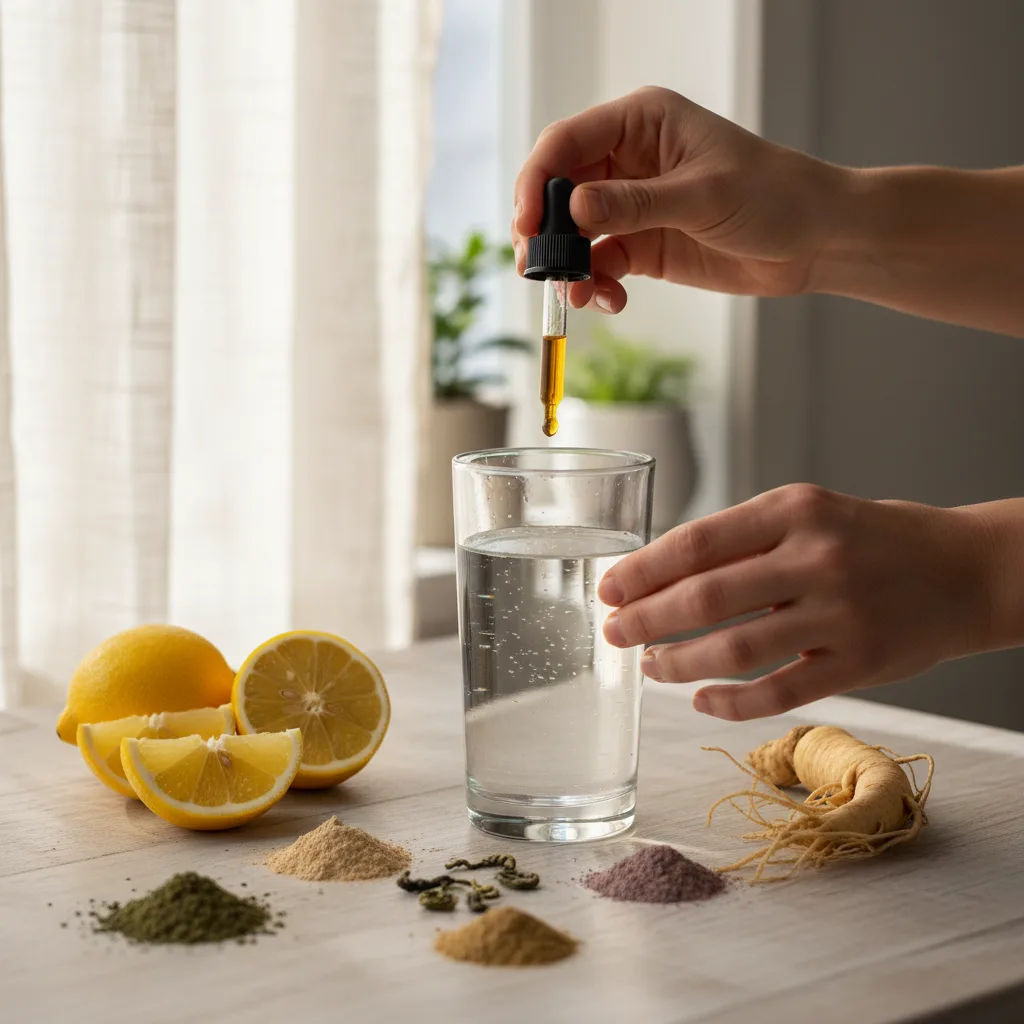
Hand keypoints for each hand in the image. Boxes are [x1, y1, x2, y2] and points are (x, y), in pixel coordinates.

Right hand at [512, 86, 846, 313]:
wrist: (814, 240)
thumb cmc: (773, 196)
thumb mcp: (703, 197)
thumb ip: (635, 204)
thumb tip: (573, 206)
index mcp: (641, 123)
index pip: (567, 143)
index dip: (537, 181)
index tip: (527, 225)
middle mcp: (628, 160)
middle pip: (559, 190)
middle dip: (545, 231)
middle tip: (538, 268)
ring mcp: (632, 204)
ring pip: (574, 234)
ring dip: (567, 266)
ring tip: (577, 293)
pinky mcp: (641, 244)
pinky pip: (599, 264)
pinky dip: (595, 286)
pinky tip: (610, 301)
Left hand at [598, 484, 993, 720]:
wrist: (968, 570)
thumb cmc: (874, 539)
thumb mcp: (811, 514)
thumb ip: (746, 540)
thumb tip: (661, 575)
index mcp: (795, 509)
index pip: (697, 542)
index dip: (643, 569)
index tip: (608, 588)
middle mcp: (815, 557)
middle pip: (705, 597)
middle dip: (646, 619)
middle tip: (614, 633)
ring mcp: (840, 614)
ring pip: (734, 649)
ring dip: (678, 662)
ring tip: (651, 665)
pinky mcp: (861, 663)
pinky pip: (777, 693)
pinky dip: (729, 702)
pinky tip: (701, 699)